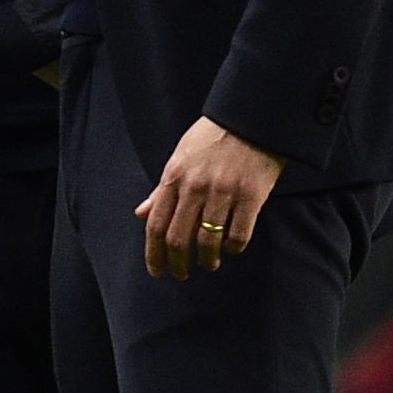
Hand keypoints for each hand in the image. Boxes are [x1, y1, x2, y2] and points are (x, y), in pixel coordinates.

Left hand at [137, 119, 286, 278]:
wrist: (251, 117)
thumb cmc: (212, 137)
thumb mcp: (180, 157)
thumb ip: (162, 188)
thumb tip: (141, 213)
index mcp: (174, 177)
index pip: (157, 225)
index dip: (154, 254)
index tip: (157, 270)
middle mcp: (196, 187)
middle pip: (178, 239)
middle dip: (178, 264)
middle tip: (182, 274)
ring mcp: (223, 192)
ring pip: (208, 242)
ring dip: (207, 260)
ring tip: (210, 264)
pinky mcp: (251, 196)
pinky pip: (238, 235)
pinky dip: (233, 248)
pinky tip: (232, 248)